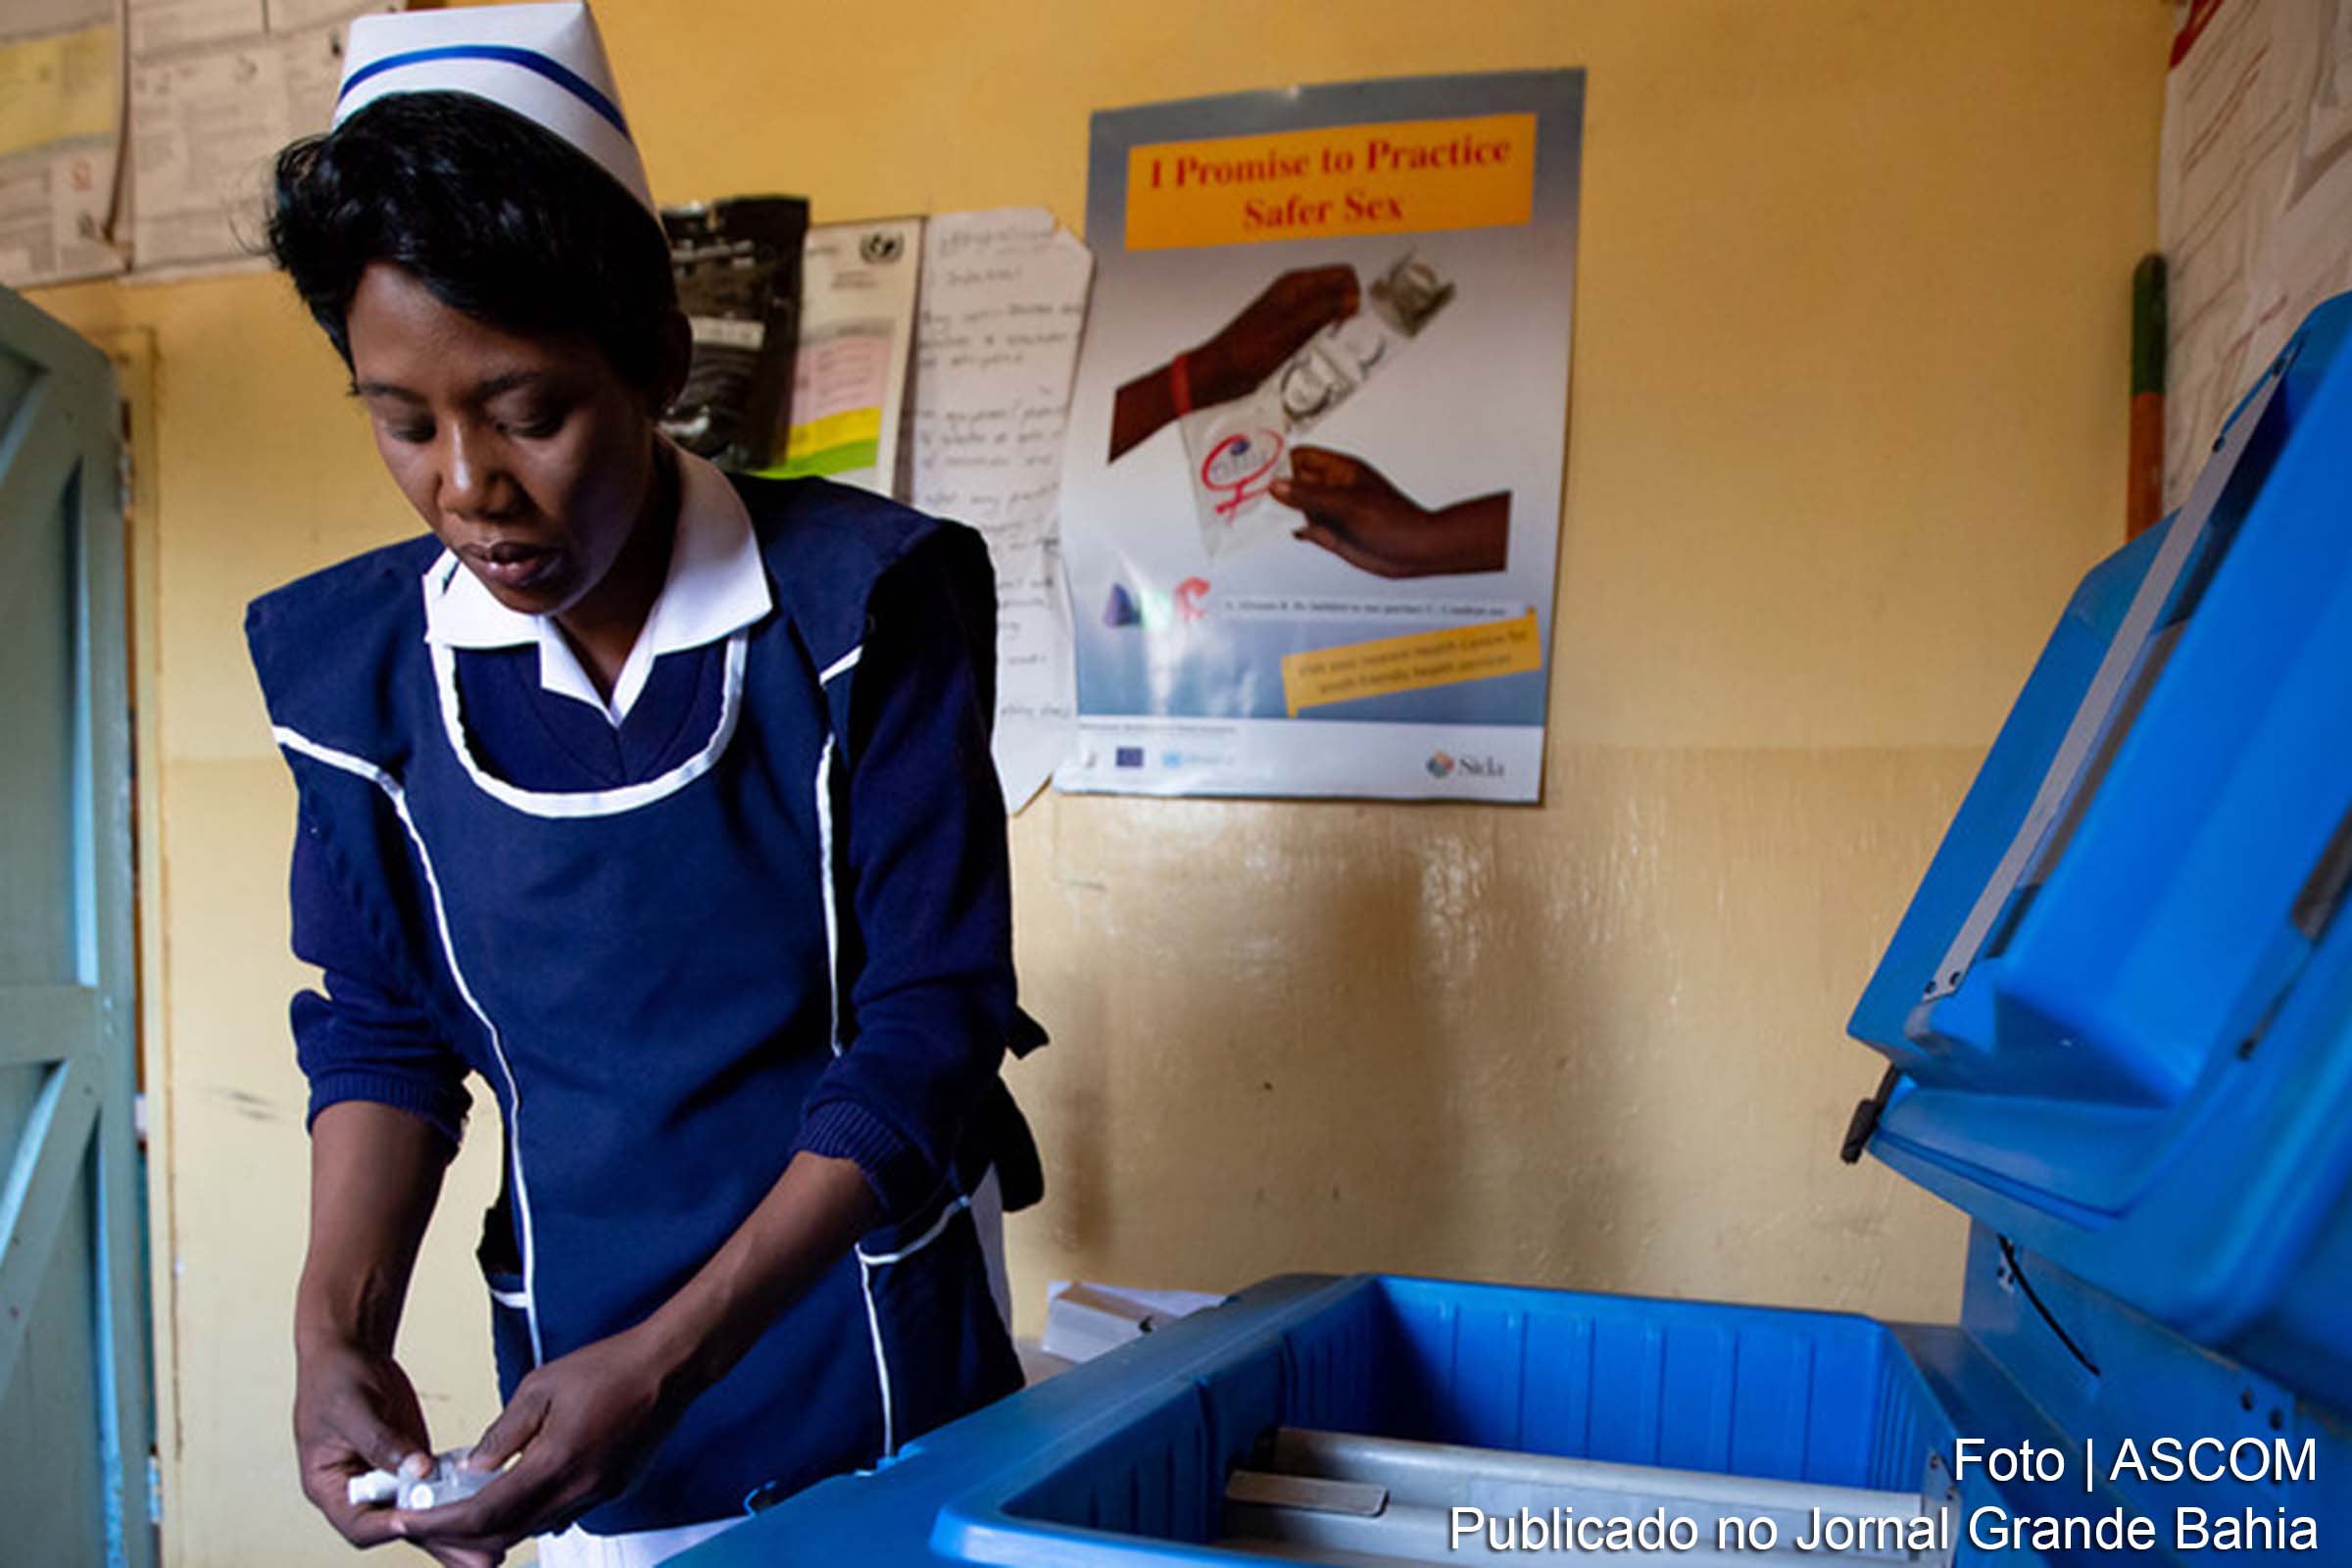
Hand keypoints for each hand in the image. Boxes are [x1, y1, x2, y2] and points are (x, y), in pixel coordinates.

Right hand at [295, 1341, 495, 1565]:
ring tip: (490, 1555)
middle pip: (396, 1530)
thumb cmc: (336, 1378)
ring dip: (453, 1536)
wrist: (349, 1353)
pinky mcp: (410, 1468)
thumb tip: (414, 1469)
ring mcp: (387, 1483)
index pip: (360, 1525)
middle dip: (436, 1544)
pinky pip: (434, 1495)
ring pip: (420, 1519)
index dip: (390, 1528)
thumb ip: (381, 1442)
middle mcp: (358, 1494)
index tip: (421, 1523)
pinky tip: (488, 1515)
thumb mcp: (353, 1409)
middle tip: (476, 1557)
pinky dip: (457, 1506)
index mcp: (329, 1487)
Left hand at [387, 1326, 691, 1557]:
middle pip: (506, 1534)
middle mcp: (577, 1490)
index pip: (484, 1513)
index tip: (410, 1520)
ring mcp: (598, 1495)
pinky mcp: (612, 1490)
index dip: (440, 1523)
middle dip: (461, 1534)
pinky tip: (517, 1494)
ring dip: (496, 1526)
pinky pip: (562, 1515)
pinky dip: (530, 1513)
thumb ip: (504, 1433)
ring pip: (534, 1529)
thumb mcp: (540, 1387)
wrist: (669, 1368)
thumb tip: (475, 1467)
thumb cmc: (610, 1367)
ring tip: (465, 1508)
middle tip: (431, 1519)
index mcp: (554, 1464)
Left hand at [1189, 265, 1360, 408]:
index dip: (1354, 295)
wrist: (1216, 374)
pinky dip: (1323, 341)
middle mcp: (1295, 294)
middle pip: (1339, 293)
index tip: (1348, 322)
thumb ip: (1322, 312)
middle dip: (1348, 313)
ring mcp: (1292, 313)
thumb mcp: (1289, 332)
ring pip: (1329, 313)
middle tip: (1339, 338)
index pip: (1343, 274)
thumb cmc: (1243, 352)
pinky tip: (1315, 356)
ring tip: (1326, 349)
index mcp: (1295, 284)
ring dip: (1335, 329)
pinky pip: (1316, 330)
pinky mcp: (1288, 332)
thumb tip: (1352, 300)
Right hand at [1272, 446, 1510, 578]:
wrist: (1414, 552)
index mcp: (1339, 471)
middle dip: (1273, 486)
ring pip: (1297, 506)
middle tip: (1243, 489)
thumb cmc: (1394, 521)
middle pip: (1294, 482)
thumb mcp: (1346, 504)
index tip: (1255, 464)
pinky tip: (1280, 529)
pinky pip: (1305, 527)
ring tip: (1252, 509)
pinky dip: (1293, 528)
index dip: (1279, 460)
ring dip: (1280, 509)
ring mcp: (1332, 511)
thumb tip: (1277, 487)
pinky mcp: (1332, 533)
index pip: (1301, 458)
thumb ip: (1309, 496)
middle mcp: (1333, 489)